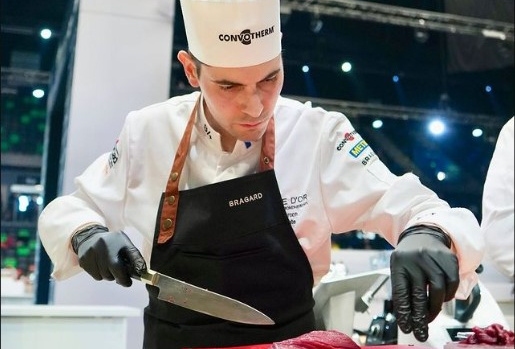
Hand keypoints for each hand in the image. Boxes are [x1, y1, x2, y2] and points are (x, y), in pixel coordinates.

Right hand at [71, 225, 146, 286]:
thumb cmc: (113, 243)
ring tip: (109, 265)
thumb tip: (142, 272)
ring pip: (103, 277)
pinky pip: (95, 276)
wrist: (91, 236)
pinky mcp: (83, 261)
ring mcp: (90, 254)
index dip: (124, 278)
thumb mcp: (126, 245)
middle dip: (117, 277)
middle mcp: (100, 247)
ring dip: (108, 275)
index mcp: (114, 243)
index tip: (128, 282)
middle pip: (110, 274)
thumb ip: (135, 257)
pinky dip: (100, 274)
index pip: (118, 266)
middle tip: (120, 273)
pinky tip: (100, 265)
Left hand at [390, 226, 458, 341]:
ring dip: (435, 307)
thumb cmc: (409, 256)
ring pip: (438, 290)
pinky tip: (442, 296)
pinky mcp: (449, 259)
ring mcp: (433, 258)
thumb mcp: (399, 268)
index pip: (401, 292)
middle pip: (420, 294)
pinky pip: (452, 283)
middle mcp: (416, 260)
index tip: (407, 327)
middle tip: (421, 330)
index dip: (404, 312)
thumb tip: (406, 316)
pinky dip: (448, 294)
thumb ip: (402, 289)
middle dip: (421, 316)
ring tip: (431, 314)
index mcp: (399, 263)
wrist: (424, 234)